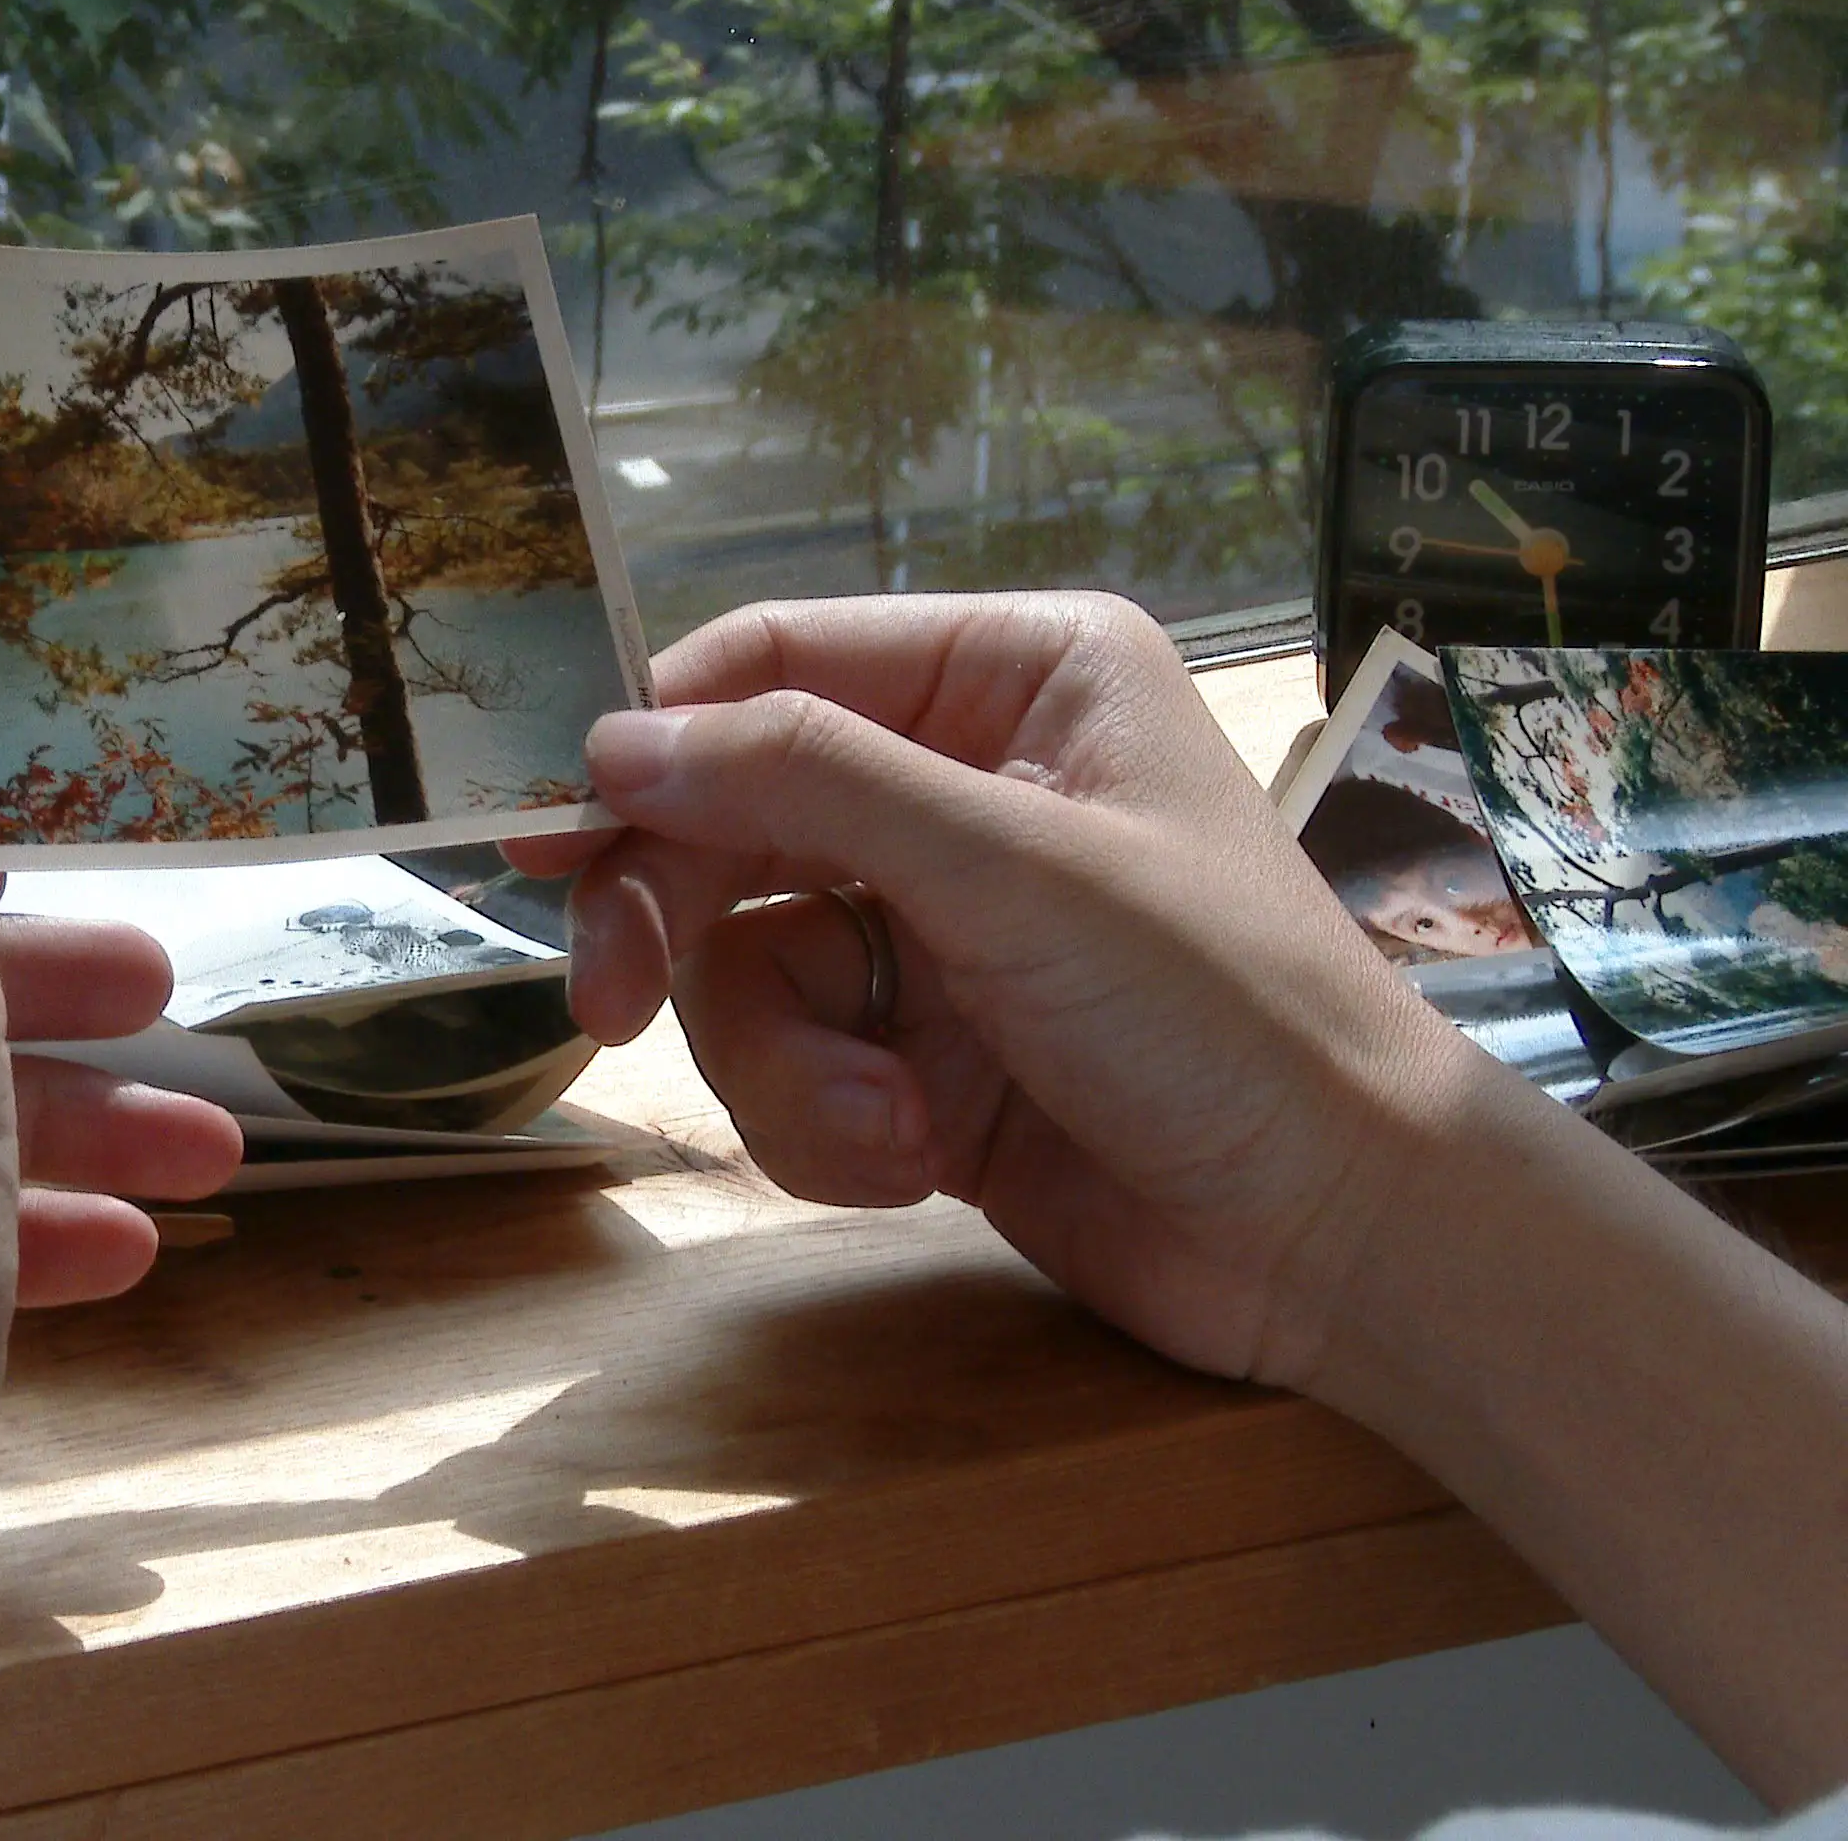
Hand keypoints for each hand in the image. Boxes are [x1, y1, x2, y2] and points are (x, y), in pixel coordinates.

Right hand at [509, 593, 1501, 1389]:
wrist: (1338, 1238)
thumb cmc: (1216, 1006)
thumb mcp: (1011, 868)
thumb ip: (806, 783)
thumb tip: (609, 745)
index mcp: (1013, 676)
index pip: (777, 662)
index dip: (661, 744)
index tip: (561, 840)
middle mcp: (965, 780)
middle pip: (736, 816)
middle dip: (683, 922)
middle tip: (606, 1008)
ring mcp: (939, 923)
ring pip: (751, 957)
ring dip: (791, 1061)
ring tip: (890, 1127)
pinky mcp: (923, 1050)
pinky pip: (798, 1059)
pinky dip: (833, 1122)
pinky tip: (919, 1160)